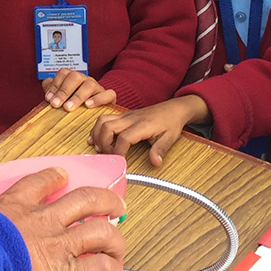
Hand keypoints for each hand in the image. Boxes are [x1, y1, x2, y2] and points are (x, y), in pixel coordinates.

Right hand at [0, 168, 125, 270]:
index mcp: (16, 205)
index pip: (40, 182)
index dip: (55, 178)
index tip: (62, 176)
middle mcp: (45, 220)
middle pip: (87, 200)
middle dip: (106, 201)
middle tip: (116, 206)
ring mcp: (61, 245)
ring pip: (103, 233)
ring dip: (115, 241)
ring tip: (118, 248)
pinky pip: (101, 268)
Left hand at [42, 69, 116, 111]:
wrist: (94, 113)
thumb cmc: (74, 105)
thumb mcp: (61, 98)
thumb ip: (52, 91)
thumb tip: (46, 88)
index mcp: (73, 78)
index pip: (63, 73)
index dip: (55, 85)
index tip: (48, 99)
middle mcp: (85, 80)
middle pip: (75, 76)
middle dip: (64, 91)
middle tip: (56, 104)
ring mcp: (97, 87)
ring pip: (90, 84)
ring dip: (77, 96)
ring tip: (69, 107)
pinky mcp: (109, 97)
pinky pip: (108, 94)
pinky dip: (98, 99)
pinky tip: (88, 106)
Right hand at [90, 95, 209, 166]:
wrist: (174, 108)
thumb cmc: (171, 122)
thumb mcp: (170, 138)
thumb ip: (161, 150)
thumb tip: (155, 163)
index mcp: (142, 125)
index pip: (124, 138)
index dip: (118, 151)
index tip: (120, 162)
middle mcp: (130, 119)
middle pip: (107, 128)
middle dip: (103, 144)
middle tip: (107, 156)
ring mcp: (125, 116)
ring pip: (103, 121)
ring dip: (97, 135)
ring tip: (98, 148)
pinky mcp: (123, 115)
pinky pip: (105, 118)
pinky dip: (97, 129)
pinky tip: (96, 139)